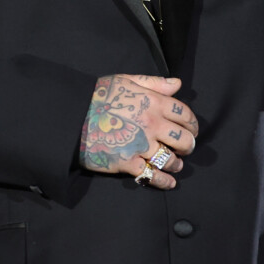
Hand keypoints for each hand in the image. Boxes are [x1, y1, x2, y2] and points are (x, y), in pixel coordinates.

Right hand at [79, 74, 199, 189]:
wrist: (72, 117)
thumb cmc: (98, 96)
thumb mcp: (126, 80)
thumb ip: (154, 83)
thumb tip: (177, 84)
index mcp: (154, 103)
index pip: (184, 114)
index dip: (192, 123)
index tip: (192, 129)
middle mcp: (152, 124)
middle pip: (182, 138)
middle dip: (189, 144)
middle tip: (187, 148)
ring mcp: (141, 145)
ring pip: (169, 158)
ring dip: (176, 163)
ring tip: (177, 165)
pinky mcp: (127, 162)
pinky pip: (151, 174)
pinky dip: (163, 181)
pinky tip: (169, 182)